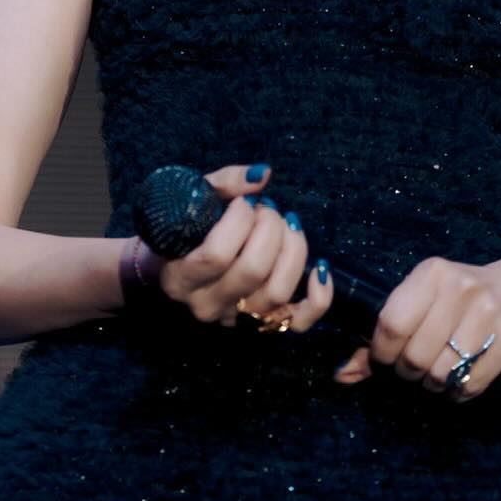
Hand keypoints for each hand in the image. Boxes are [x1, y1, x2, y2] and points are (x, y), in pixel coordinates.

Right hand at [158, 163, 335, 332]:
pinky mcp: (267, 325)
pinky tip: (320, 267)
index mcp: (180, 278)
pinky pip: (300, 321)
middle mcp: (207, 305)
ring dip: (292, 250)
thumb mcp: (198, 197)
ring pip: (277, 292)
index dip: (239, 221)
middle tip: (267, 208)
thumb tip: (263, 175)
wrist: (183, 262)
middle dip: (269, 228)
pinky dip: (319, 297)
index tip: (244, 202)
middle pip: (252, 271)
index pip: (216, 255)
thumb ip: (227, 182)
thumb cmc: (190, 225)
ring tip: (287, 224)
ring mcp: (238, 318)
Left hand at [332, 253, 500, 399]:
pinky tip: (460, 379)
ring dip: (433, 384)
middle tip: (416, 368)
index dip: (382, 352)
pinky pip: (471, 384)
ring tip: (439, 372)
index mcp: (432, 273)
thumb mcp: (425, 300)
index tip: (386, 358)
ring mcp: (489, 313)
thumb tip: (342, 374)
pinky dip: (458, 392)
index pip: (391, 323)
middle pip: (415, 354)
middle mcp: (460, 288)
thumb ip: (383, 335)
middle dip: (409, 372)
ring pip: (442, 373)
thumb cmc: (462, 297)